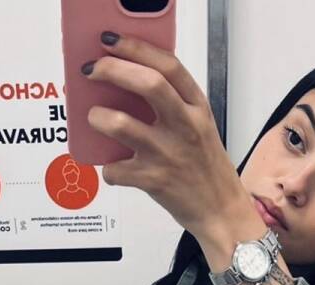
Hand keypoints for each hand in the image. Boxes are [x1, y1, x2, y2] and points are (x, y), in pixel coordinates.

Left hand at [82, 33, 250, 238]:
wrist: (222, 212)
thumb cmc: (207, 168)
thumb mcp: (201, 127)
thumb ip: (175, 104)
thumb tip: (128, 83)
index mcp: (198, 108)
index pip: (168, 65)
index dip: (136, 48)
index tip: (111, 42)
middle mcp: (186, 127)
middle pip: (147, 84)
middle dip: (112, 70)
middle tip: (92, 71)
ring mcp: (169, 154)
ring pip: (122, 124)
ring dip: (98, 117)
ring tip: (94, 118)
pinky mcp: (155, 182)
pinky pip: (116, 170)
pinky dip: (109, 170)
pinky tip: (115, 169)